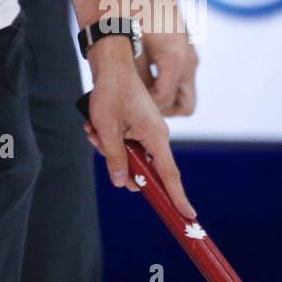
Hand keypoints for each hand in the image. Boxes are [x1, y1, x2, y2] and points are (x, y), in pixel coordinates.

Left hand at [84, 55, 195, 218]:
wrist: (111, 65)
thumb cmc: (111, 93)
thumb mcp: (107, 129)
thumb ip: (115, 157)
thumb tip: (123, 183)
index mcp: (155, 137)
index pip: (169, 175)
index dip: (177, 196)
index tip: (188, 217)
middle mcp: (156, 136)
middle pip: (142, 167)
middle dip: (118, 161)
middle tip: (98, 143)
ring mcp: (147, 131)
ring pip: (129, 155)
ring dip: (109, 147)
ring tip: (93, 129)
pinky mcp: (138, 125)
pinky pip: (125, 142)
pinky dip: (110, 138)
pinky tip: (94, 124)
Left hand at [136, 27, 198, 117]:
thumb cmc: (138, 13)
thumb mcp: (131, 46)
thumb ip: (135, 76)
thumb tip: (129, 99)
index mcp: (175, 62)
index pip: (164, 100)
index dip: (145, 105)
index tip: (128, 102)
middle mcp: (189, 64)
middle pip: (185, 106)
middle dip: (164, 110)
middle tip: (141, 104)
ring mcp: (191, 59)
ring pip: (185, 94)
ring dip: (167, 98)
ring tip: (142, 92)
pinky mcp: (187, 53)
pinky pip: (182, 79)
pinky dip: (167, 84)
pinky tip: (146, 76)